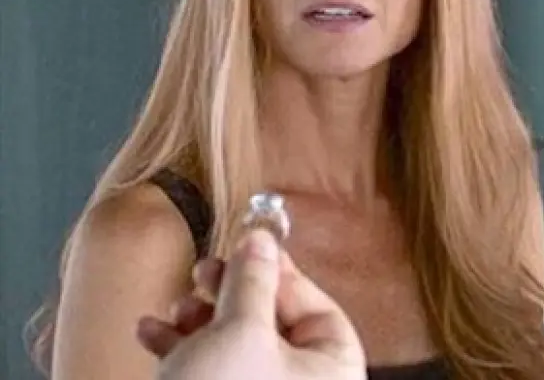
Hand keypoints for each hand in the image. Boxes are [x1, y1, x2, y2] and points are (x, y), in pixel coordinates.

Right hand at [136, 229, 366, 379]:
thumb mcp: (238, 330)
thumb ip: (252, 280)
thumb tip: (261, 239)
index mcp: (333, 371)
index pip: (317, 308)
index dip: (281, 273)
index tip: (246, 245)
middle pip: (274, 327)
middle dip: (232, 297)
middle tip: (202, 272)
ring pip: (236, 351)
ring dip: (200, 322)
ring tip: (175, 308)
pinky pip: (209, 375)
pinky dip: (182, 352)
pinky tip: (148, 332)